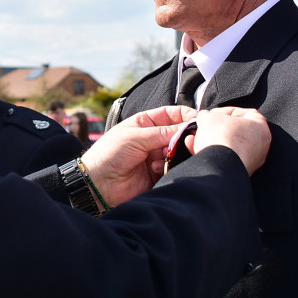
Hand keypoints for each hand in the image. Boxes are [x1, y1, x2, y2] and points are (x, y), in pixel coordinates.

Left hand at [80, 105, 196, 206]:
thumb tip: (188, 127)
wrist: (98, 183)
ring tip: (165, 156)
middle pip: (179, 133)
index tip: (199, 119)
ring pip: (179, 151)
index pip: (172, 114)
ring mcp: (157, 156)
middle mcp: (153, 138)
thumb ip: (163, 132)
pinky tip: (158, 168)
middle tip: (189, 140)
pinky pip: (174, 167)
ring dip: (176, 153)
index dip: (186, 115)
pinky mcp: (158, 174)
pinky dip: (171, 167)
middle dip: (185, 136)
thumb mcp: (135, 136)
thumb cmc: (110, 153)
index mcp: (146, 123)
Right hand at [184, 107, 269, 175]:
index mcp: (260, 127)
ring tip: (195, 139)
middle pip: (235, 131)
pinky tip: (196, 150)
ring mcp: (251, 161)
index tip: (212, 115)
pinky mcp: (239, 172)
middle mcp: (260, 145)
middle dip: (216, 128)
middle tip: (204, 127)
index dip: (225, 111)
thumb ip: (207, 115)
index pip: (245, 113)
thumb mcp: (209, 117)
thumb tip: (204, 118)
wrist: (218, 167)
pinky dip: (211, 153)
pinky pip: (224, 159)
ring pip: (227, 146)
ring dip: (210, 141)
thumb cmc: (221, 138)